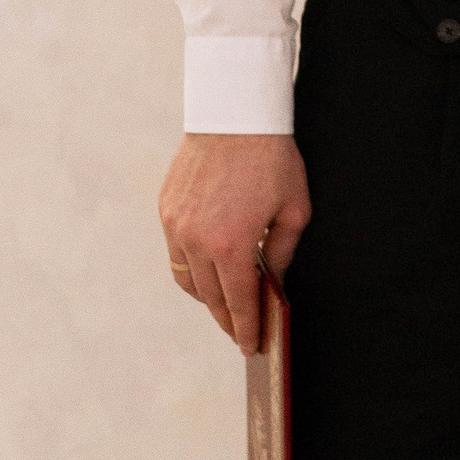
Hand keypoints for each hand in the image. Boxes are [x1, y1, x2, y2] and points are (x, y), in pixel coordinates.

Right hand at [158, 133, 311, 352]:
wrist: (235, 113)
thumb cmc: (272, 157)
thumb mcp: (293, 208)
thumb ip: (281, 252)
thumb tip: (272, 283)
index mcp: (232, 244)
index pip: (239, 302)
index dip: (246, 328)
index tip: (251, 346)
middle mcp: (197, 240)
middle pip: (211, 297)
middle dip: (227, 319)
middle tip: (240, 331)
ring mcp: (176, 226)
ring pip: (187, 280)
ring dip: (207, 296)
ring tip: (226, 301)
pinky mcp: (166, 210)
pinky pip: (176, 254)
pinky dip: (191, 268)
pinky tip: (209, 268)